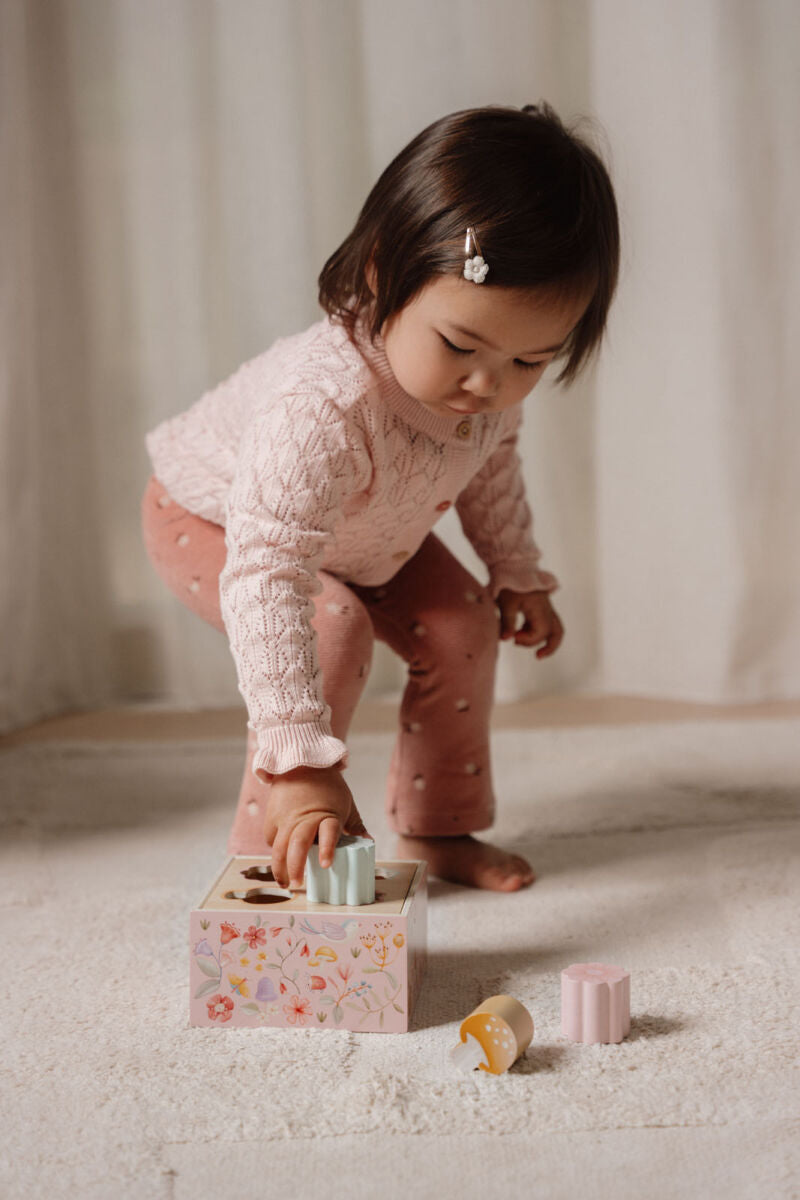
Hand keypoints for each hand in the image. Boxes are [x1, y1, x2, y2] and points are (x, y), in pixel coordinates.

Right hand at [264, 765, 370, 889]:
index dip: (328, 849)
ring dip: (280, 868)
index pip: (328, 833)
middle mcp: (304, 818)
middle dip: (295, 866)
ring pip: (279, 847)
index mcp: (327, 815)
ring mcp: (286, 818)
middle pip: (297, 844)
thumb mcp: (346, 804)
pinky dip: (276, 851)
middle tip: (298, 884)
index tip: (327, 865)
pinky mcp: (272, 818)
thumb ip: (355, 826)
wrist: (301, 764)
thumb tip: (368, 843)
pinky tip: (280, 861)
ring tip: (285, 884)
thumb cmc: (327, 786)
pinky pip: (272, 840)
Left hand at [496, 588, 563, 657]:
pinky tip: (521, 632)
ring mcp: (545, 608)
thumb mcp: (506, 604)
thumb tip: (506, 640)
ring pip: (553, 628)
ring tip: (532, 648)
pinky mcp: (540, 606)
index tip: (513, 637)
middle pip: (557, 633)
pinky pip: (544, 623)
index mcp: (541, 609)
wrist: (513, 566)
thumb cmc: (510, 584)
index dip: (528, 640)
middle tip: (538, 656)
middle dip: (550, 647)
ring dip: (544, 640)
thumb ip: (507, 623)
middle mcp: (547, 610)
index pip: (541, 633)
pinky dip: (536, 631)